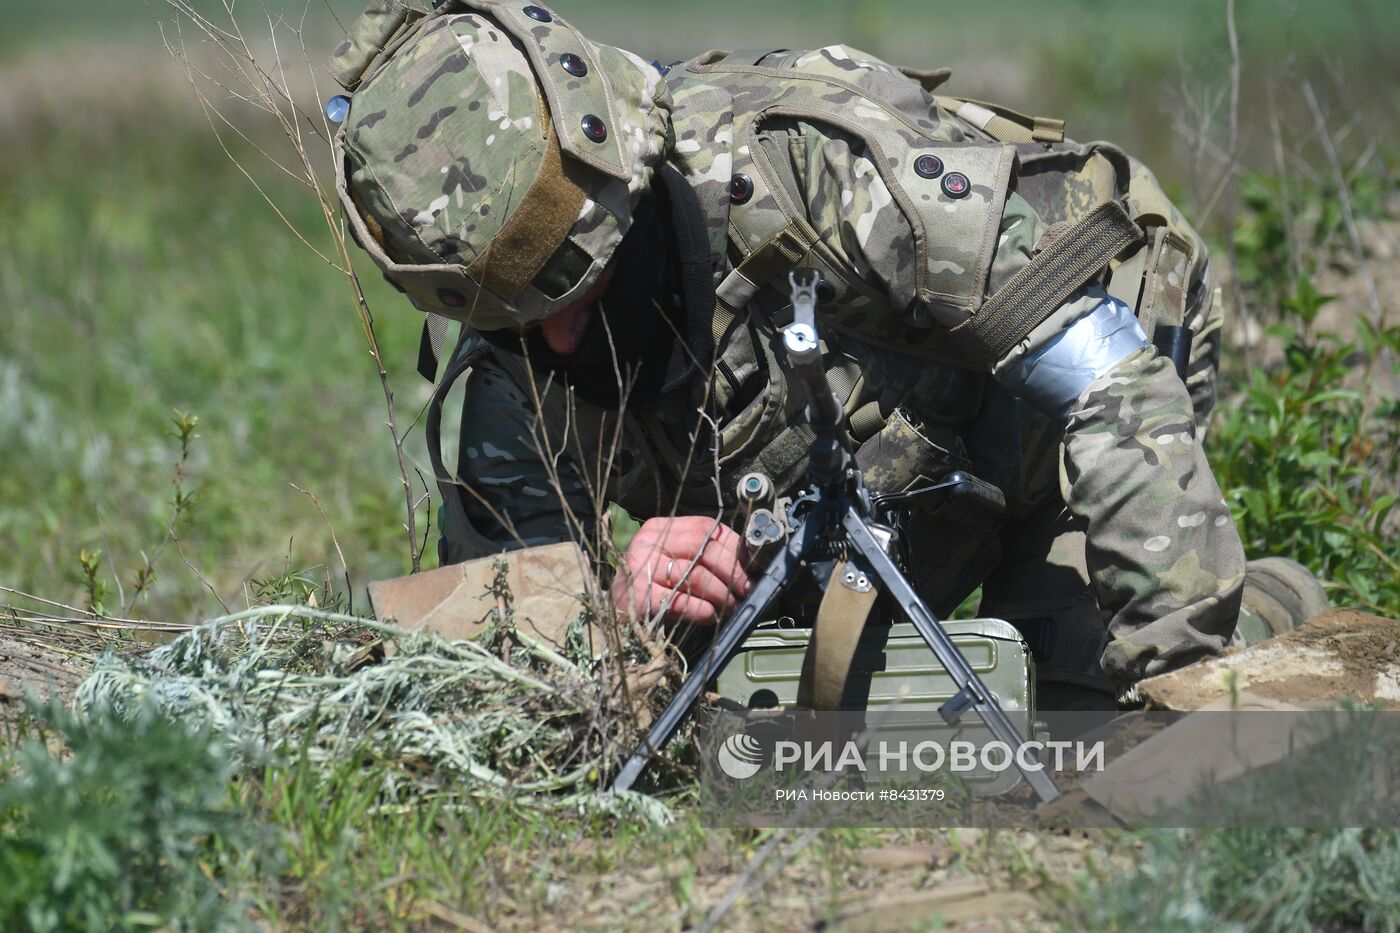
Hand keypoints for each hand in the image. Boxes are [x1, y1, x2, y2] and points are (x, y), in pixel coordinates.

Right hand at [610, 516, 750, 625]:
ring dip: (721, 594)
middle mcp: (648, 541)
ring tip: (731, 605)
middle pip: (702, 548)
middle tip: (746, 590)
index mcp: (661, 527)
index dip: (733, 548)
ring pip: (695, 575)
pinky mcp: (638, 594)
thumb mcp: (674, 558)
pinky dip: (701, 609)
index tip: (751, 566)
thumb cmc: (653, 582)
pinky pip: (680, 600)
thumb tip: (746, 562)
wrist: (616, 606)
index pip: (705, 528)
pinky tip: (710, 614)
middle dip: (732, 572)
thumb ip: (703, 552)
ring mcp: (640, 566)